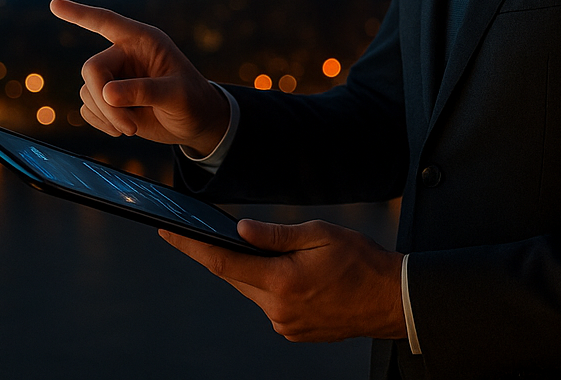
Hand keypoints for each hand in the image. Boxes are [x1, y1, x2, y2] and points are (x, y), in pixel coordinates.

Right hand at [51, 0, 229, 155]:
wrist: (196, 123)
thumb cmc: (193, 100)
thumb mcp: (177, 94)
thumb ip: (144, 91)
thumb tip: (107, 94)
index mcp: (142, 40)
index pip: (106, 22)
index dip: (79, 14)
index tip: (54, 4)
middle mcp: (124, 54)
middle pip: (92, 69)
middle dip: (104, 101)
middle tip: (128, 127)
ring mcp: (114, 77)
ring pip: (87, 92)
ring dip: (107, 116)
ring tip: (132, 128)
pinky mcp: (108, 99)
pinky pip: (87, 108)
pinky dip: (101, 122)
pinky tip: (123, 129)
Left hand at [161, 219, 407, 342]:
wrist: (393, 300)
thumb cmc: (361, 262)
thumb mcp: (318, 234)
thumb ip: (275, 235)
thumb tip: (239, 230)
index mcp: (281, 281)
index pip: (223, 262)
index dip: (191, 247)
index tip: (167, 232)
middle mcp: (277, 309)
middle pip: (236, 277)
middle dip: (227, 255)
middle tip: (217, 233)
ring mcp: (285, 324)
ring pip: (254, 290)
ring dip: (255, 271)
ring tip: (275, 252)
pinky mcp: (294, 331)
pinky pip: (270, 304)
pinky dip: (271, 286)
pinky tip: (291, 274)